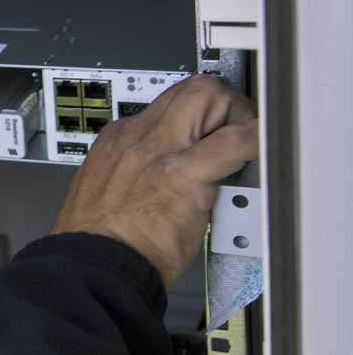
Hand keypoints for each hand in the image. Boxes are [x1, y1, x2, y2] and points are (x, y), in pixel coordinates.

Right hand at [51, 75, 258, 290]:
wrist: (90, 266)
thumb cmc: (100, 242)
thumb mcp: (108, 193)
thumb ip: (137, 176)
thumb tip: (169, 179)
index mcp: (117, 141)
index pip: (168, 106)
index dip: (200, 119)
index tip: (213, 135)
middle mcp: (136, 136)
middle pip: (189, 89)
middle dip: (222, 103)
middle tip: (237, 131)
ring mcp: (158, 150)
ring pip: (207, 96)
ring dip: (237, 116)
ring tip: (248, 145)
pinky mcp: (182, 174)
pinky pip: (234, 142)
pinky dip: (256, 142)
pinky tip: (264, 152)